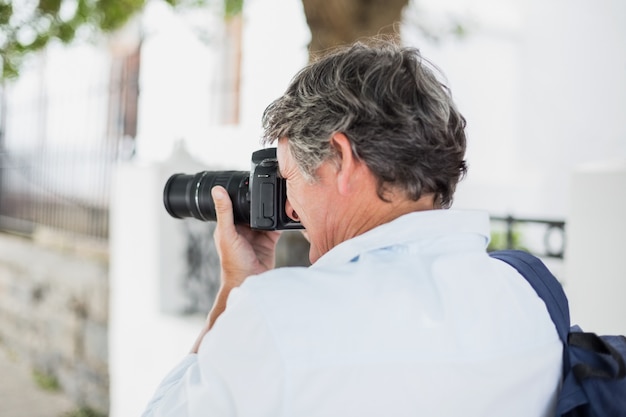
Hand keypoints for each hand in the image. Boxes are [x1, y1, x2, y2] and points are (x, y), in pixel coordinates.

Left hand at [191, 185, 280, 351]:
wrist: (249, 282)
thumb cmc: (233, 263)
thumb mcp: (227, 234)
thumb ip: (225, 212)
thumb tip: (218, 190)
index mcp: (229, 225)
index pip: (235, 204)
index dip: (242, 193)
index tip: (249, 180)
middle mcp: (243, 228)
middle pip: (253, 209)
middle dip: (261, 200)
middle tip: (270, 186)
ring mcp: (257, 234)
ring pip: (266, 216)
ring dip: (272, 210)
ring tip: (280, 198)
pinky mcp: (269, 241)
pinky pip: (276, 227)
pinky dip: (281, 221)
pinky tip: (285, 213)